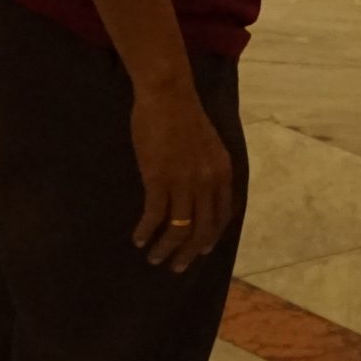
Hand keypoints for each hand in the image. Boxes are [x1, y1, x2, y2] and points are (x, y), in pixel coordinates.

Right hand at [129, 77, 235, 272]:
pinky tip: (138, 238)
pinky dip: (146, 231)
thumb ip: (209, 170)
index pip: (221, 216)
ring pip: (178, 229)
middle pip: (202, 230)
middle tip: (176, 266)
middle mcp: (207, 181)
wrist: (167, 94)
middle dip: (188, 253)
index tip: (200, 250)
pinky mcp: (158, 179)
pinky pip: (154, 216)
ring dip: (165, 248)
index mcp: (222, 172)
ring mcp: (183, 181)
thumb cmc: (184, 115)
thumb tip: (200, 193)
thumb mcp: (209, 145)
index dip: (210, 237)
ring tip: (153, 257)